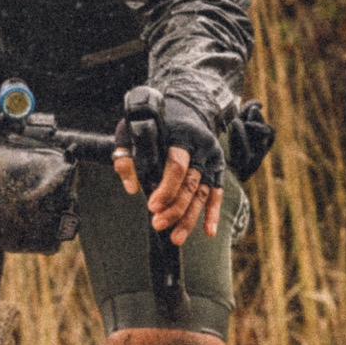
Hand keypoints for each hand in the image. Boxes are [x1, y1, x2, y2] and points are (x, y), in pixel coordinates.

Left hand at [113, 97, 224, 245]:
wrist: (188, 107)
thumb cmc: (156, 121)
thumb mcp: (134, 130)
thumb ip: (127, 156)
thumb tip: (131, 187)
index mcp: (182, 135)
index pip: (177, 165)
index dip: (166, 187)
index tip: (152, 206)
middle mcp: (202, 148)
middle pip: (190, 183)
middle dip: (175, 207)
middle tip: (158, 224)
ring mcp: (212, 159)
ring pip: (202, 193)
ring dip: (189, 217)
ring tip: (176, 237)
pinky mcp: (217, 169)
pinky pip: (217, 194)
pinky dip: (212, 213)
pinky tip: (208, 232)